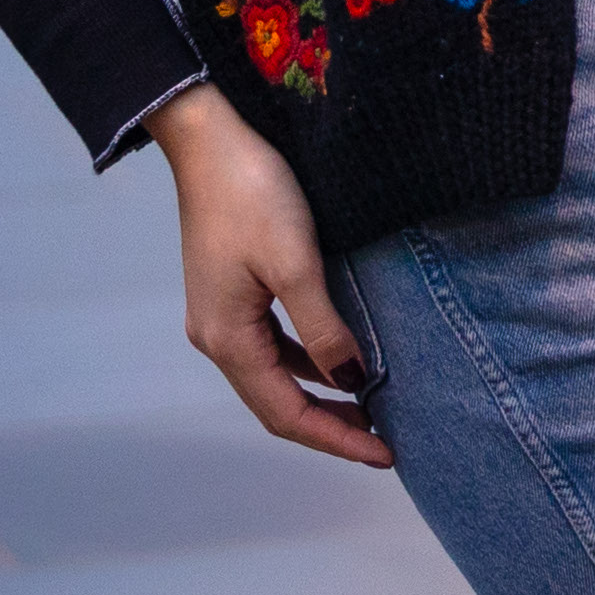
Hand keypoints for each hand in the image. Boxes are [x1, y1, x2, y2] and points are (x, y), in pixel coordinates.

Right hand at [147, 82, 394, 465]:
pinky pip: (272, 344)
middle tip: (384, 441)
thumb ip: (324, 329)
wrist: (210, 138)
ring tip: (370, 409)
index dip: (336, 439)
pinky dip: (307, 361)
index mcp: (228, 339)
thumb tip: (352, 382)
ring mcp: (219, 314)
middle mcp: (216, 337)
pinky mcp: (229, 290)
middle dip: (330, 426)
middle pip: (277, 403)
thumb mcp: (297, 262)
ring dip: (320, 395)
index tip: (385, 456)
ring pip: (275, 375)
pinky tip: (338, 357)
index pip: (286, 414)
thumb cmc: (252, 193)